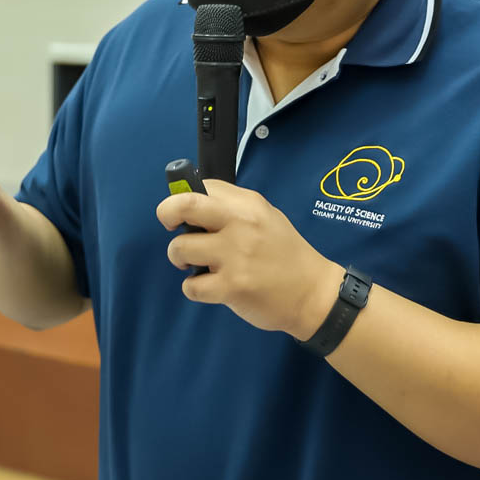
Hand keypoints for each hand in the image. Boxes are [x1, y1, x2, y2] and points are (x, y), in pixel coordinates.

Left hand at [156, 180, 343, 339]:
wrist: (312, 292)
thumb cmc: (284, 252)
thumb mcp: (265, 216)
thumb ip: (232, 207)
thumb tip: (192, 202)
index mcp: (248, 205)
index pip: (203, 186)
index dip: (185, 196)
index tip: (185, 211)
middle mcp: (240, 225)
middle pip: (183, 206)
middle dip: (166, 213)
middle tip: (171, 226)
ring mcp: (235, 257)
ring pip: (179, 249)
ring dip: (180, 258)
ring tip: (197, 264)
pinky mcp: (231, 287)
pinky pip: (191, 286)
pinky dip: (194, 288)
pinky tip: (211, 286)